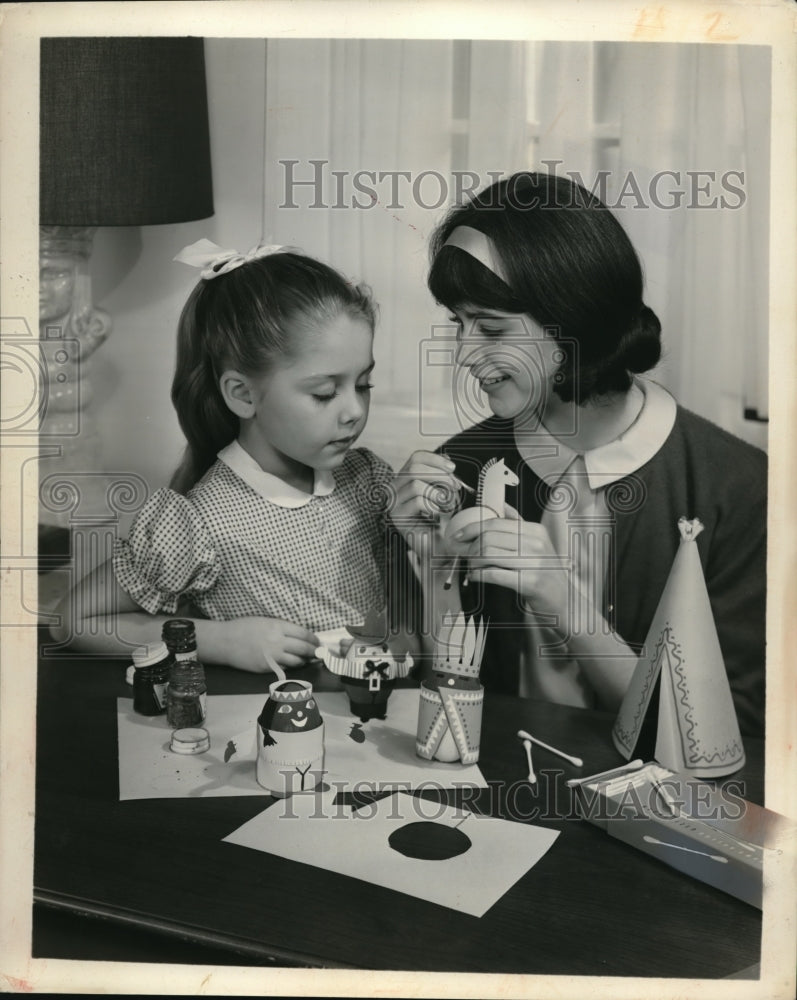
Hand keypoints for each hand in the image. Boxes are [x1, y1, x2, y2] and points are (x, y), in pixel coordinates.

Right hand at [200, 617, 319, 672]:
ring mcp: (272, 656)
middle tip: (319, 653)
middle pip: (304, 648)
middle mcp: (278, 641)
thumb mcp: (265, 621)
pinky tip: (294, 665)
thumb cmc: (243, 627)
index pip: (304, 634)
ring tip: (309, 660)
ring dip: (305, 661)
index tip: (317, 641)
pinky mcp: (266, 667)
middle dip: (314, 652)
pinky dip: (292, 667)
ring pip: (297, 661)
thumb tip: (299, 634)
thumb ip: (282, 627)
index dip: (313, 639)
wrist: (225, 641)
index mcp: (278, 626)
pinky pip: (284, 668)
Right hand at [389, 450, 463, 548]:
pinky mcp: (397, 516)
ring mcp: (393, 503)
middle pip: (414, 468)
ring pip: (415, 484)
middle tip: (455, 488)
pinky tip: (438, 516)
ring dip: (438, 494)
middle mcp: (395, 489)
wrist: (441, 546)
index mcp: (406, 479)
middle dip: (440, 476)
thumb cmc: (443, 520)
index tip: (453, 468)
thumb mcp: (446, 492)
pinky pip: (417, 501)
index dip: (435, 459)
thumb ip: (443, 475)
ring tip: (447, 506)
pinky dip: (433, 507)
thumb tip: (446, 457)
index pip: (415, 458)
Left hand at [450, 505, 570, 622]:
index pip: (495, 523)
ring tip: (472, 567)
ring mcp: (534, 563)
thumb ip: (519, 524)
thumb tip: (502, 506)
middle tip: (466, 555)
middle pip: (488, 538)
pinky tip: (475, 577)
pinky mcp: (529, 582)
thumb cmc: (546, 572)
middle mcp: (535, 544)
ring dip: (473, 562)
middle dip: (471, 547)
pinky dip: (478, 575)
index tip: (459, 536)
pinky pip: (494, 574)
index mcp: (535, 531)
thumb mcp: (538, 543)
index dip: (472, 528)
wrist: (563, 600)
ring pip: (488, 555)